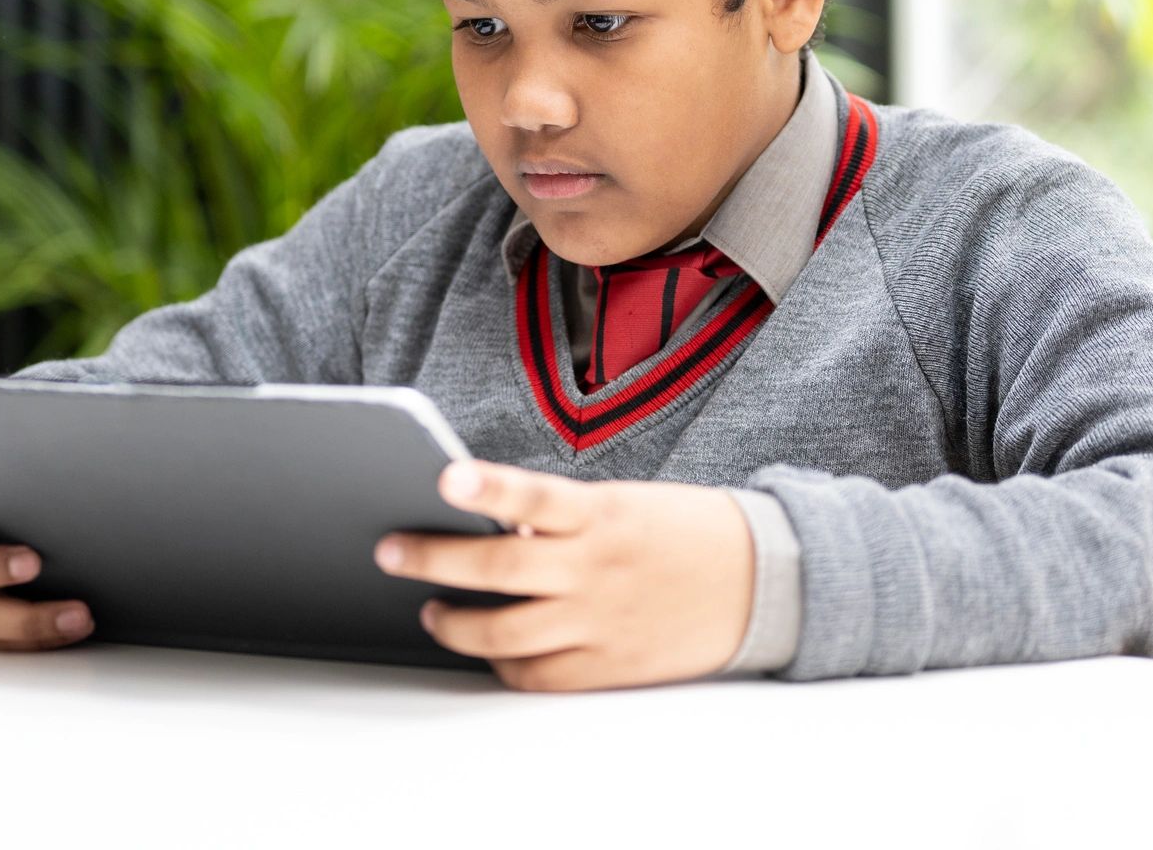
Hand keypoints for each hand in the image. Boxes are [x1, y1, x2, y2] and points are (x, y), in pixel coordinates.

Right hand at [0, 488, 94, 650]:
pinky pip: (1, 643)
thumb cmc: (27, 498)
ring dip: (25, 618)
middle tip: (33, 563)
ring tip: (74, 613)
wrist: (45, 532)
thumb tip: (56, 445)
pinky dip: (40, 638)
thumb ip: (18, 475)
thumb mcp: (15, 483)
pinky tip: (77, 626)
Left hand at [374, 459, 754, 691]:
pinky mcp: (609, 667)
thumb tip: (492, 528)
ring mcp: (600, 622)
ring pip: (505, 633)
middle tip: (390, 551)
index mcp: (603, 514)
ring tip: (431, 611)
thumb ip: (563, 518)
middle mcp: (596, 569)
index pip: (534, 494)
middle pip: (499, 568)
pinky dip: (502, 665)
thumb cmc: (683, 531)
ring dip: (456, 623)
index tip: (445, 476)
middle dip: (434, 560)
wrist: (763, 581)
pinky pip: (537, 676)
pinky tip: (487, 650)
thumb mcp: (625, 504)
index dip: (488, 487)